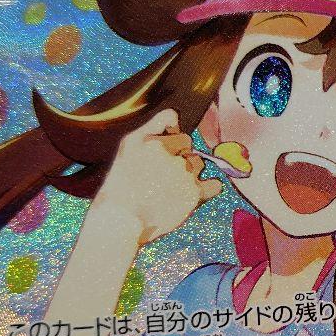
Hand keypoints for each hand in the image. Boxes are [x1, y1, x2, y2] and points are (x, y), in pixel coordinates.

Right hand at [92, 109, 221, 245]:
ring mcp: (185, 174)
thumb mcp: (129, 144)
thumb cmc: (121, 182)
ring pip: (199, 164)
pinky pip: (214, 185)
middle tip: (160, 175)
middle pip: (188, 146)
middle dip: (179, 156)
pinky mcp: (194, 194)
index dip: (170, 140)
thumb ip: (153, 125)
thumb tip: (176, 117)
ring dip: (189, 171)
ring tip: (170, 187)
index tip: (160, 154)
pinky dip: (208, 187)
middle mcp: (173, 155)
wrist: (121, 219)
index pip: (177, 128)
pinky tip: (193, 193)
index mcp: (155, 142)